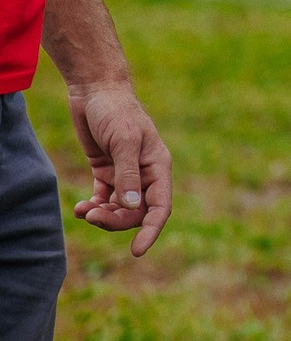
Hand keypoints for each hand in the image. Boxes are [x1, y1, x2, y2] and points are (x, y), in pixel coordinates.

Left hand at [64, 80, 171, 255]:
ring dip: (103, 215)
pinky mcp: (106, 171)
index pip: (160, 206)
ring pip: (119, 209)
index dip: (151, 230)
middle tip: (93, 217)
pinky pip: (103, 199)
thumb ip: (128, 174)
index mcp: (158, 165)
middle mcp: (144, 173)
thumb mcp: (124, 141)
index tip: (136, 251)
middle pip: (137, 212)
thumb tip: (132, 208)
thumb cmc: (116, 111)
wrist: (95, 90)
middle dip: (116, 221)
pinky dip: (92, 207)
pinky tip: (80, 207)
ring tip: (84, 211)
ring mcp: (125, 173)